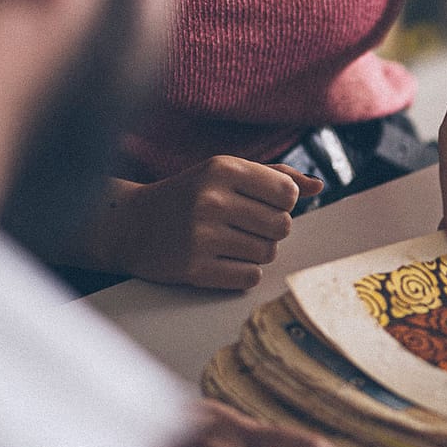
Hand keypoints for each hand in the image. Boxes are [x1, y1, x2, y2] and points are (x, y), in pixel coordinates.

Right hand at [99, 156, 322, 288]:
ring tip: (230, 242)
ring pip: (269, 253)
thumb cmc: (188, 195)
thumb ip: (274, 176)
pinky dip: (243, 272)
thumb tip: (319, 186)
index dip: (283, 202)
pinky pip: (250, 277)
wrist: (128, 224)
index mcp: (222, 168)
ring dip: (257, 251)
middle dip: (271, 229)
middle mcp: (212, 200)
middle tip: (244, 226)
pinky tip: (221, 260)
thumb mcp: (224, 172)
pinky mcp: (194, 268)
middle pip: (283, 226)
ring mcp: (201, 235)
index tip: (262, 204)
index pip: (287, 192)